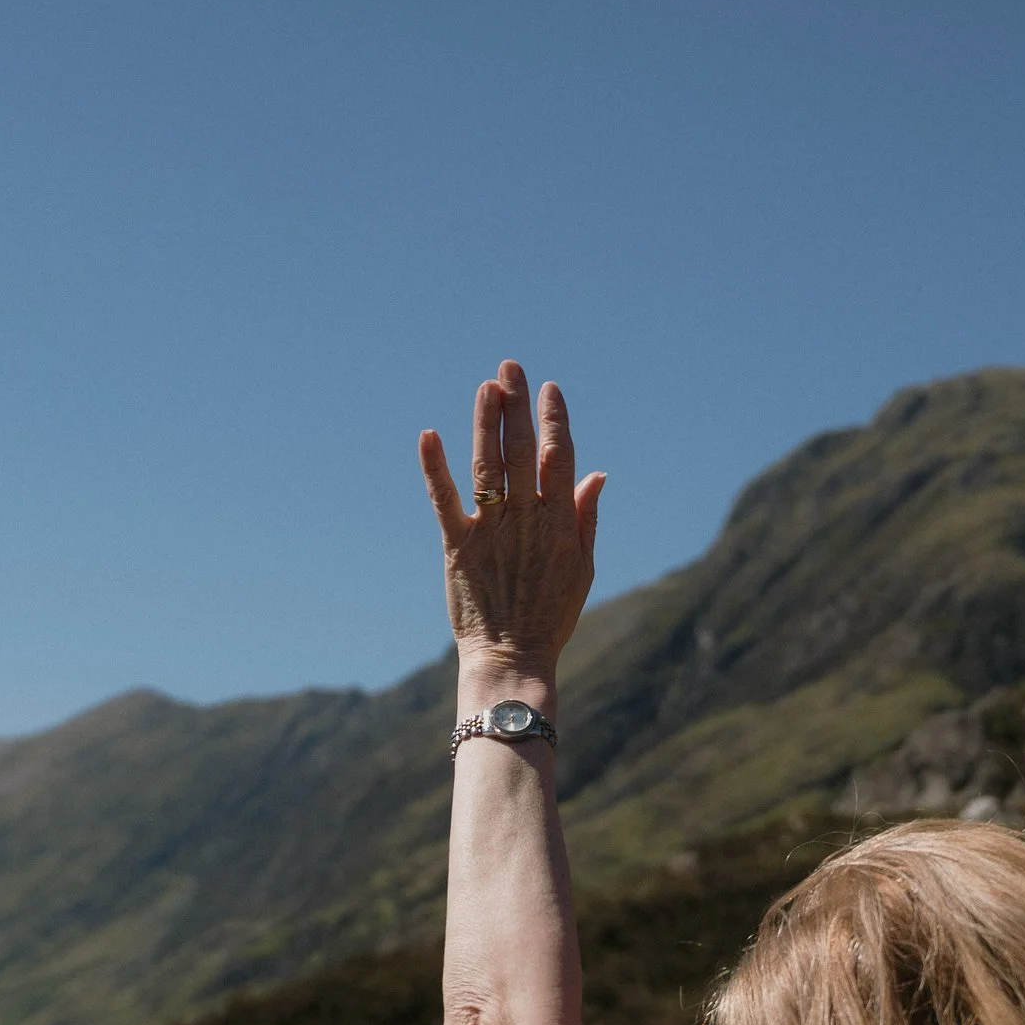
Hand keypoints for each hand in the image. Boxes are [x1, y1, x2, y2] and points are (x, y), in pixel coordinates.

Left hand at [418, 361, 604, 687]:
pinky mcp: (458, 546)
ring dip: (486, 423)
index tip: (548, 389)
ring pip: (488, 466)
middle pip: (522, 451)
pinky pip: (445, 499)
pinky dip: (436, 467)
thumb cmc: (550, 615)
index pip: (559, 457)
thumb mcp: (582, 567)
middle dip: (516, 406)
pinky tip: (429, 435)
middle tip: (509, 367)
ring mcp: (491, 531)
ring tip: (486, 387)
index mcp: (559, 523)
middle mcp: (526, 519)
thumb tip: (596, 472)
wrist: (513, 657)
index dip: (554, 420)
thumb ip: (586, 517)